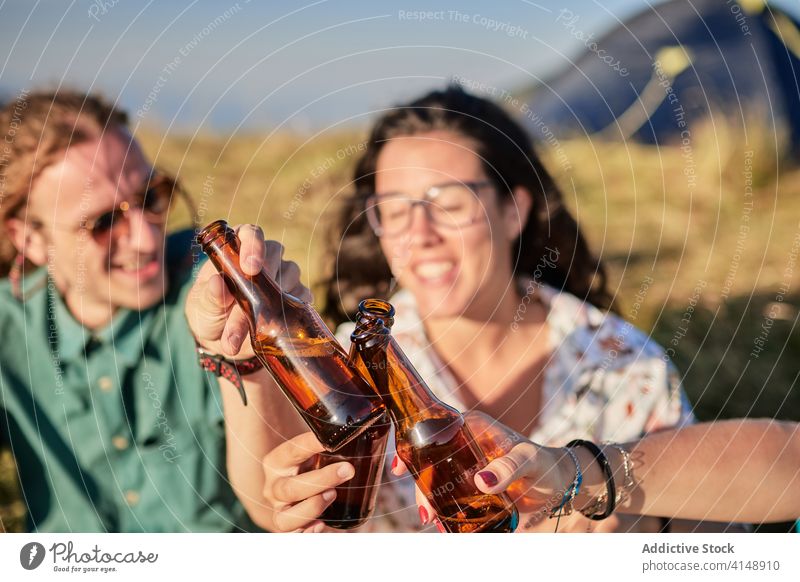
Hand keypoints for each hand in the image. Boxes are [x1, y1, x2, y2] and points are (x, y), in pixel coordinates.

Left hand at [185, 224, 311, 357]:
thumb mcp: (202, 308)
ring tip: (253, 327)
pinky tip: (280, 322)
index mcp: (235, 251)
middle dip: (265, 275)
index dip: (253, 244)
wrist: (224, 344)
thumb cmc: (209, 315)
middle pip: (274, 250)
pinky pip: (303, 294)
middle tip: (254, 301)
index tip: (250, 267)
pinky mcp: (294, 297)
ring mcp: (280, 276)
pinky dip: (293, 307)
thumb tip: (217, 283)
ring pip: (291, 271)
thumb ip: (209, 296)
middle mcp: (262, 259)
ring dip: (274, 299)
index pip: (249, 233)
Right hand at [261, 432, 354, 532]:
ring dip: (311, 508)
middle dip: (320, 479)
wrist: (292, 497)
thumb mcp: (314, 450)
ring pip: (287, 517)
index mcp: (277, 461)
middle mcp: (274, 487)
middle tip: (348, 470)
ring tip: (332, 497)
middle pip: (289, 487)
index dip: (309, 444)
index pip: (291, 450)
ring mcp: (279, 512)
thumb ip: (330, 434)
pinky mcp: (288, 532)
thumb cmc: (310, 467)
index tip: (331, 437)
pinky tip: (322, 527)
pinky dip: (307, 534)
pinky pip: (292, 538)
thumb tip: (373, 412)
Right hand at [391, 411, 571, 528]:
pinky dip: (443, 511)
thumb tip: (481, 480)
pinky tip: (443, 525)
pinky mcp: (470, 487)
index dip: (412, 444)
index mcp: (472, 427)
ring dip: (430, 501)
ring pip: (436, 481)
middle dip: (421, 486)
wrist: (558, 484)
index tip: (400, 466)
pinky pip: (449, 497)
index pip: (434, 429)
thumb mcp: (528, 461)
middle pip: (430, 461)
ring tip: (433, 522)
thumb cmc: (544, 463)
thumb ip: (508, 467)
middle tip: (425, 511)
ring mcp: (465, 467)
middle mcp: (463, 444)